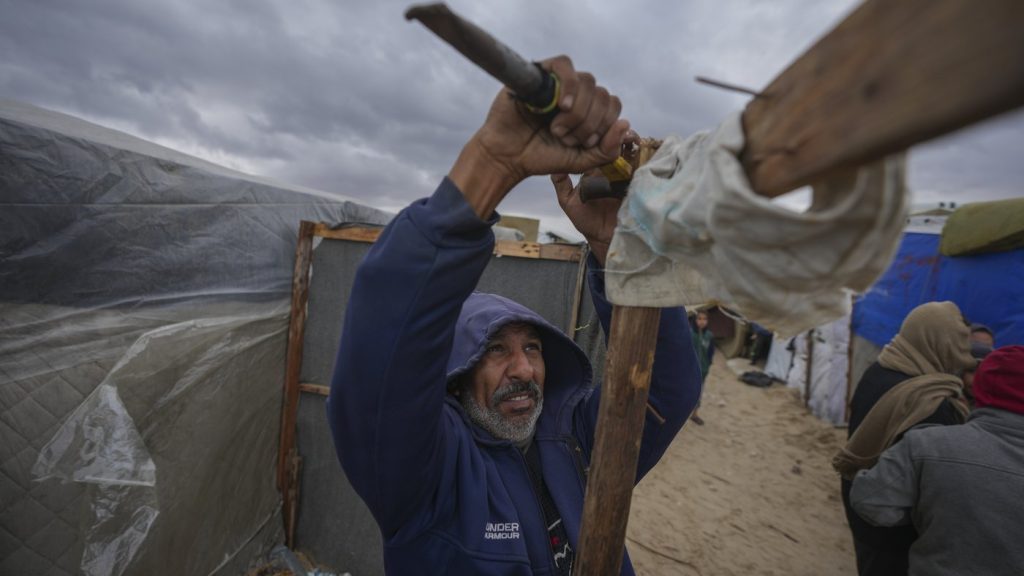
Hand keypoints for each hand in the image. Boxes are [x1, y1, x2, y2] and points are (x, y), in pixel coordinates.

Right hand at [449, 56, 630, 217]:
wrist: (508, 157)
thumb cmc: (543, 156)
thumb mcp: (582, 160)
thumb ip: (607, 149)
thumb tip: (626, 124)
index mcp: (588, 109)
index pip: (613, 103)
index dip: (605, 124)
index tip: (586, 143)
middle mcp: (576, 92)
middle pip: (602, 93)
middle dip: (589, 123)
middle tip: (567, 139)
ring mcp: (559, 82)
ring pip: (587, 81)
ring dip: (577, 112)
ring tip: (557, 129)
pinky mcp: (540, 72)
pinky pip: (564, 64)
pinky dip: (568, 85)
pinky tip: (562, 105)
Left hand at [552, 131, 637, 264]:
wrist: (606, 239)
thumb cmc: (588, 221)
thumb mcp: (569, 202)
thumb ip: (562, 184)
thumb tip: (553, 167)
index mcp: (596, 168)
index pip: (599, 146)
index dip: (602, 135)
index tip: (602, 130)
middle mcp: (613, 168)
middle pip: (618, 144)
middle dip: (621, 135)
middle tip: (620, 131)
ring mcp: (628, 175)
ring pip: (633, 151)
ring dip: (634, 142)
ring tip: (632, 139)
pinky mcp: (641, 183)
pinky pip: (646, 167)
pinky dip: (647, 156)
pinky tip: (644, 151)